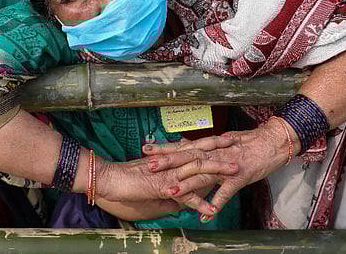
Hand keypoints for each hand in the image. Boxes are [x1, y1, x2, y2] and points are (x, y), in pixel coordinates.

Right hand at [95, 150, 239, 217]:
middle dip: (219, 148)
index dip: (208, 142)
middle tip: (237, 142)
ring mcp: (169, 174)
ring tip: (236, 171)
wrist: (108, 179)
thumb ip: (165, 193)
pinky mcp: (163, 187)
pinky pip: (185, 196)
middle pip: (199, 152)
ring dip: (218, 171)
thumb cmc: (124, 182)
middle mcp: (171, 164)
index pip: (192, 147)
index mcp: (168, 160)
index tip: (224, 136)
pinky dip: (200, 204)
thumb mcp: (149, 187)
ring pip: (197, 169)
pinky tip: (213, 209)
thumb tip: (176, 202)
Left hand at [143, 118, 298, 218]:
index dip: (165, 149)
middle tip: (150, 167)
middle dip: (168, 163)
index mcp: (211, 146)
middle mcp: (215, 154)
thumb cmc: (250, 143)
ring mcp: (227, 165)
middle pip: (188, 158)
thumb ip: (208, 150)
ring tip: (171, 192)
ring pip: (204, 174)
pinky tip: (207, 213)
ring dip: (188, 183)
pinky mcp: (240, 176)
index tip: (146, 150)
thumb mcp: (225, 143)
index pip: (184, 147)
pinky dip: (217, 202)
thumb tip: (192, 152)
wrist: (274, 141)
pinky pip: (227, 191)